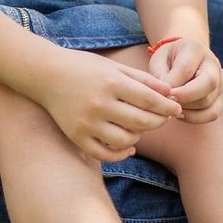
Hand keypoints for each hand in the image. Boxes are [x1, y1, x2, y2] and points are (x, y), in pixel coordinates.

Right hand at [35, 47, 180, 160]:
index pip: (150, 100)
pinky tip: (128, 146)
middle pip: (141, 122)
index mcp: (111, 83)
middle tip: (162, 118)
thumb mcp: (114, 68)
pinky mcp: (76, 136)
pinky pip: (104, 154)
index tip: (175, 108)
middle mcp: (99, 104)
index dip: (167, 107)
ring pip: (125, 140)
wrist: (46, 75)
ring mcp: (86, 123)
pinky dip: (120, 154)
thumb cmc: (84, 68)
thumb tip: (170, 93)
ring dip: (139, 136)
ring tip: (139, 127)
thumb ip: (143, 80)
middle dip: (158, 122)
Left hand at [148, 37, 222, 122]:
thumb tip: (165, 95)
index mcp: (195, 49)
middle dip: (185, 97)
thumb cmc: (168, 59)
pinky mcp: (220, 97)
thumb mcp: (159, 60)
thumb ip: (159, 75)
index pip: (186, 69)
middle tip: (167, 102)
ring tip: (171, 106)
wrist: (184, 58)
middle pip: (208, 83)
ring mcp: (220, 81)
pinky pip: (213, 113)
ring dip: (186, 108)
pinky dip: (195, 118)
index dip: (172, 85)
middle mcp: (213, 64)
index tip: (160, 94)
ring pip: (208, 101)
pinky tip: (180, 114)